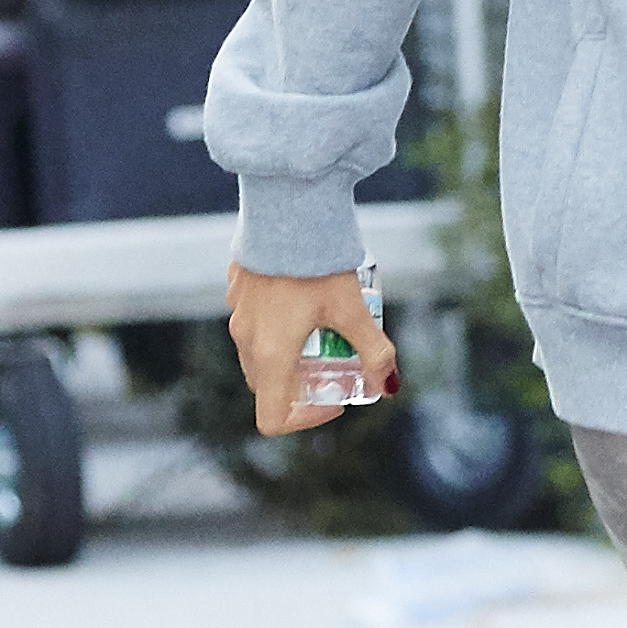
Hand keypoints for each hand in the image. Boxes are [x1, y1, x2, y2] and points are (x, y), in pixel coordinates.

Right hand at [225, 261, 397, 436]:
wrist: (287, 207)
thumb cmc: (319, 262)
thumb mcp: (354, 310)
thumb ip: (374, 350)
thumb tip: (389, 384)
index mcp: (271, 354)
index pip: (272, 418)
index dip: (305, 419)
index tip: (332, 396)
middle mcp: (246, 339)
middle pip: (267, 387)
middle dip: (299, 385)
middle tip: (332, 363)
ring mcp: (237, 313)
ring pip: (257, 354)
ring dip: (286, 355)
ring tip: (321, 328)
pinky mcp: (237, 289)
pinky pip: (253, 321)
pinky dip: (275, 326)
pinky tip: (302, 297)